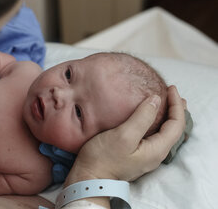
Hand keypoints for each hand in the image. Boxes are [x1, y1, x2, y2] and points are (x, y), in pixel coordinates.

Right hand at [66, 86, 185, 184]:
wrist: (90, 178)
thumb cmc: (103, 158)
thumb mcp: (123, 135)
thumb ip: (142, 117)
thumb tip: (156, 100)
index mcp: (157, 149)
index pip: (176, 124)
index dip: (176, 105)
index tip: (171, 88)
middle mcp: (156, 154)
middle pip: (174, 130)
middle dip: (176, 111)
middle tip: (173, 94)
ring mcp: (146, 156)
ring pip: (165, 133)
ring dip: (167, 117)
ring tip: (166, 104)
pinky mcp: (136, 155)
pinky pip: (154, 136)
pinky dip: (157, 123)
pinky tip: (149, 119)